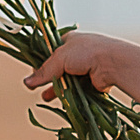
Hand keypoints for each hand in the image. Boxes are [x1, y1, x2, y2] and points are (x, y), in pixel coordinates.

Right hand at [22, 31, 139, 100]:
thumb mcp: (59, 58)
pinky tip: (62, 99)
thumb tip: (27, 82)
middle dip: (48, 79)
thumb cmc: (87, 52)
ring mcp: (85, 67)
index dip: (41, 63)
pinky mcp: (92, 80)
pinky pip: (77, 89)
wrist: (113, 63)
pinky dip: (70, 94)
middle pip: (58, 68)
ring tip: (47, 97)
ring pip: (67, 80)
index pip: (50, 52)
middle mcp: (77, 53)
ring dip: (58, 88)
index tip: (34, 74)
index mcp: (69, 41)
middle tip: (37, 88)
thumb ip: (44, 72)